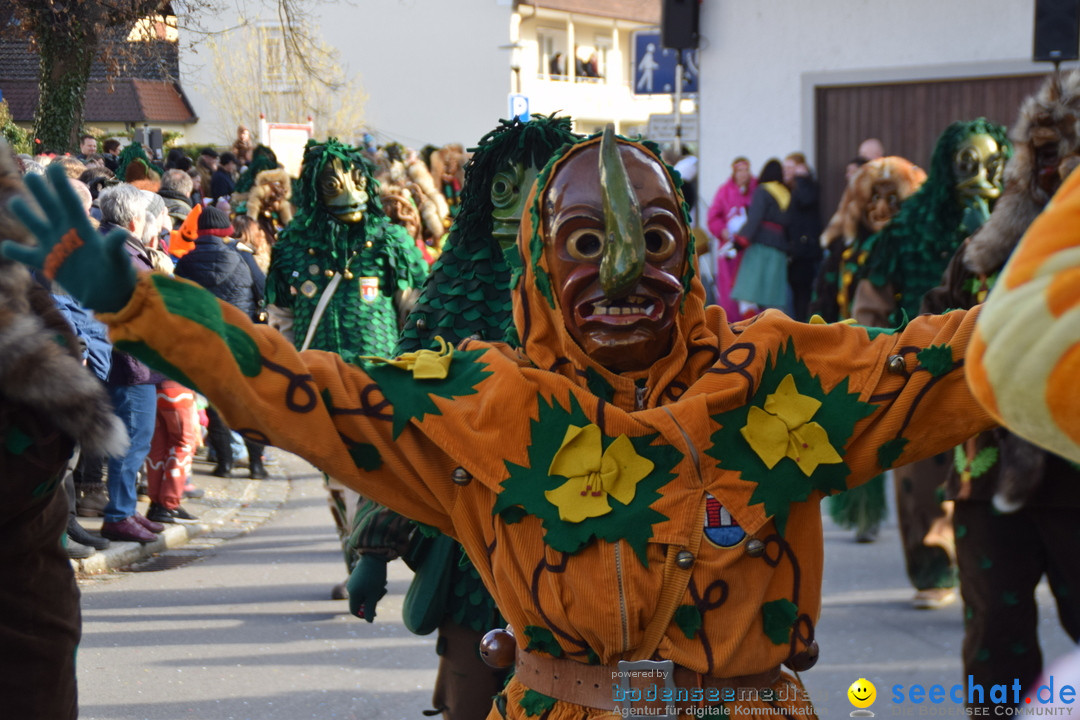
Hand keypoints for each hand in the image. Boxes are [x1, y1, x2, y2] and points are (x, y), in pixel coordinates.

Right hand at [1, 163, 135, 312]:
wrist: (110, 295)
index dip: (62, 186)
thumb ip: (116, 248)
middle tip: (30, 175)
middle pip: (50, 208)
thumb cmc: (118, 275)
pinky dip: (15, 251)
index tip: (54, 167)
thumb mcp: (118, 261)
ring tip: (14, 202)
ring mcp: (55, 247)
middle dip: (41, 192)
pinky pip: (27, 255)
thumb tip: (121, 234)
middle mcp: (66, 233)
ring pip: (36, 226)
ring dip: (24, 215)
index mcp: (84, 229)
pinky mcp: (48, 264)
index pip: (71, 203)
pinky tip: (6, 247)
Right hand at [346, 554, 387, 621]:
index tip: (374, 614)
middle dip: (373, 600)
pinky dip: (374, 585)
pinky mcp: (360, 575)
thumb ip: (370, 609)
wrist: (375, 554)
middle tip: (383, 592)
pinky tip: (381, 579)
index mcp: (353, 593)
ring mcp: (355, 581)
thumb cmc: (375, 576)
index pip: (354, 610)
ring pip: (366, 593)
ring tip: (383, 584)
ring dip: (376, 592)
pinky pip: (367, 585)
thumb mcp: (374, 594)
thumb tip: (369, 621)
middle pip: (362, 601)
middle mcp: (352, 587)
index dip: (363, 615)